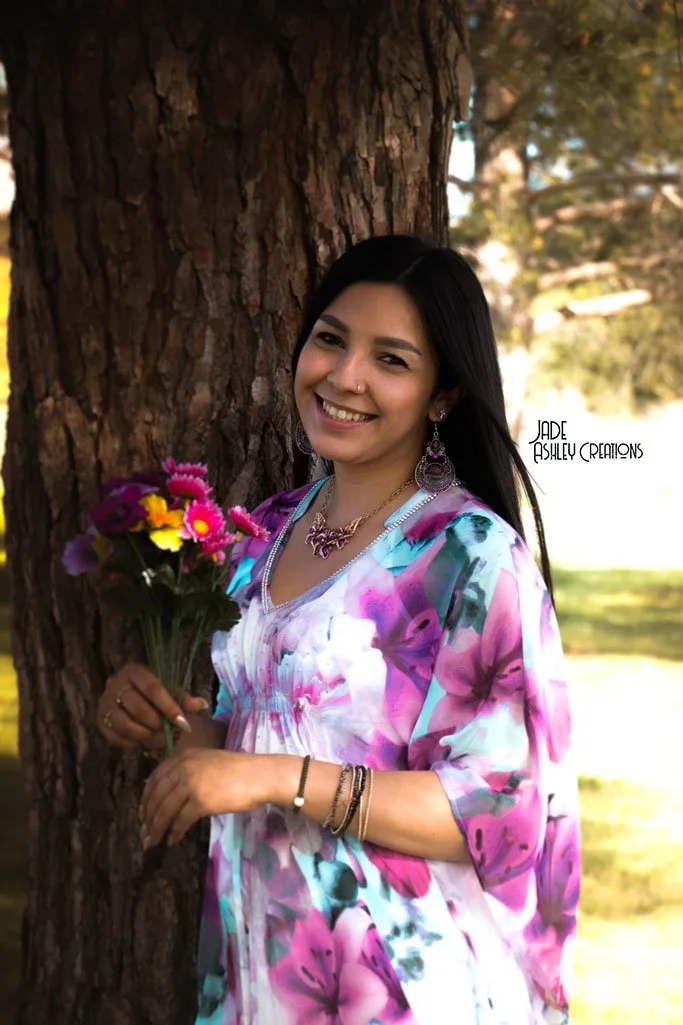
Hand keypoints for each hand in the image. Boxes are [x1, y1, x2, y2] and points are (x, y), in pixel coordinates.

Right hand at [97, 662, 209, 753]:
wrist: (129, 694)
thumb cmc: (154, 692)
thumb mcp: (169, 690)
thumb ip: (183, 698)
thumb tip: (201, 705)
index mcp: (134, 671)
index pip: (152, 688)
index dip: (169, 707)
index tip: (183, 723)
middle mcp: (115, 684)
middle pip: (138, 708)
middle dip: (157, 724)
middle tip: (170, 732)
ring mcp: (105, 703)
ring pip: (125, 725)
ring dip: (145, 736)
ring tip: (158, 738)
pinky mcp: (100, 720)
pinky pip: (116, 737)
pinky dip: (133, 743)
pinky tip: (144, 742)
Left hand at [139, 748, 265, 847]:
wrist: (259, 775)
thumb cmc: (237, 770)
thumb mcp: (207, 762)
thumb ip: (188, 771)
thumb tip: (170, 793)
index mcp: (183, 757)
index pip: (155, 778)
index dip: (146, 798)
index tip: (142, 812)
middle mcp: (183, 768)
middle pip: (156, 796)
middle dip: (147, 817)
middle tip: (144, 832)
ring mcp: (191, 783)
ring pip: (165, 810)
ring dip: (156, 828)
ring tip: (153, 841)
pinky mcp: (201, 801)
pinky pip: (181, 820)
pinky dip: (174, 832)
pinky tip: (173, 840)